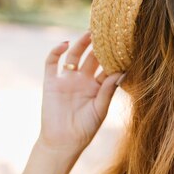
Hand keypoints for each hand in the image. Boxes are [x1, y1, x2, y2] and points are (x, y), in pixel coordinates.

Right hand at [37, 31, 123, 155]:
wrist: (62, 142)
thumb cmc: (85, 129)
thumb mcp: (100, 110)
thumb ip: (108, 91)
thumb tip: (121, 72)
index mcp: (97, 87)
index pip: (107, 67)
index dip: (114, 57)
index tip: (123, 44)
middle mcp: (83, 80)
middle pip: (92, 58)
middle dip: (98, 45)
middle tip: (107, 31)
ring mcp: (66, 80)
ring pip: (74, 56)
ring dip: (81, 44)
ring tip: (90, 32)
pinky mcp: (51, 82)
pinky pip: (52, 62)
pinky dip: (56, 51)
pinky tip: (65, 44)